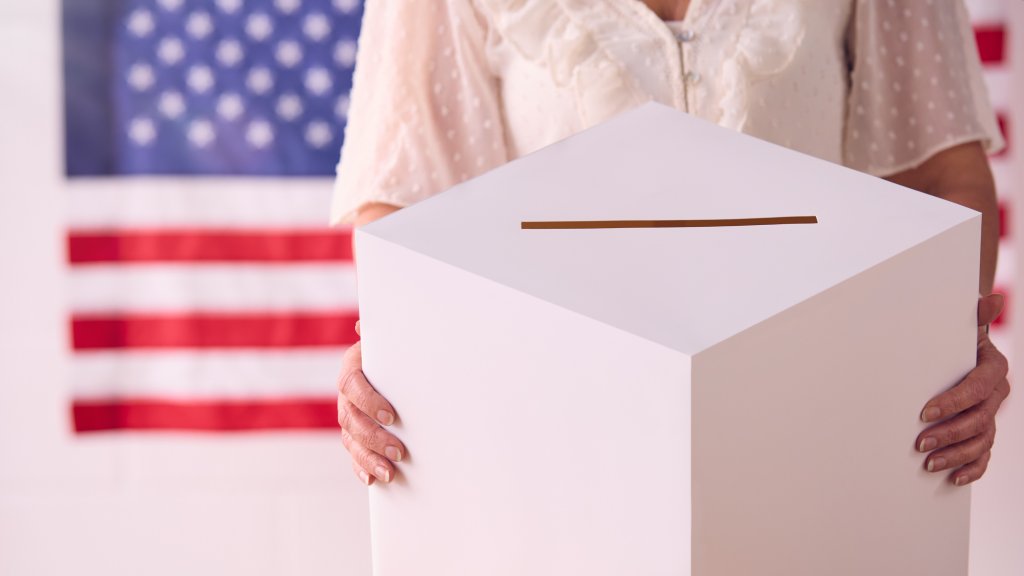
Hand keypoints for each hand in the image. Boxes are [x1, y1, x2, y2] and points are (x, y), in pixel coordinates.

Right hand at [338, 320, 405, 484]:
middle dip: (375, 438)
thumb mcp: (391, 342)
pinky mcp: (353, 436)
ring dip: (369, 459)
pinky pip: (352, 455)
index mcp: (352, 370)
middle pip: (352, 420)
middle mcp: (345, 396)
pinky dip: (361, 468)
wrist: (389, 367)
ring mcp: (347, 418)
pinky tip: (373, 481)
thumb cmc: (395, 354)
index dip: (369, 401)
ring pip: (351, 441)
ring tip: (390, 473)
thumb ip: (381, 334)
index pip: (352, 386)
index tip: (391, 416)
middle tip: (400, 452)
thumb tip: (363, 325)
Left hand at [916, 294, 1009, 485]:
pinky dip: (972, 468)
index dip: (953, 402)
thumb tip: (994, 298)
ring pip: (981, 441)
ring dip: (956, 455)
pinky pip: (985, 455)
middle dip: (949, 433)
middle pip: (979, 420)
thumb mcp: (961, 326)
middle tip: (920, 443)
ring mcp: (992, 414)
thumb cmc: (955, 338)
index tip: (924, 412)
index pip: (976, 390)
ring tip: (929, 463)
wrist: (960, 348)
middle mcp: (997, 394)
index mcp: (993, 369)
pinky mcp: (984, 431)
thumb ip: (974, 315)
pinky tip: (955, 478)